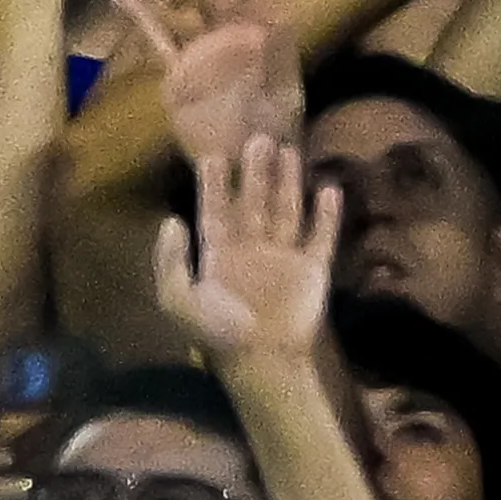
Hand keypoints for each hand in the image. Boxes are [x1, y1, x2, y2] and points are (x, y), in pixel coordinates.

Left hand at [153, 134, 335, 362]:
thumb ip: (171, 261)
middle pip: (254, 201)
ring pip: (286, 210)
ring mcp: (284, 258)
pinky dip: (326, 215)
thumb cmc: (219, 334)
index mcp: (219, 254)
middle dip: (255, 171)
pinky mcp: (313, 271)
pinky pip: (321, 237)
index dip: (215, 183)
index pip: (215, 210)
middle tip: (258, 137)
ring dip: (288, 182)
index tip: (213, 153)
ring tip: (288, 148)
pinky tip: (329, 189)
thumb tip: (171, 220)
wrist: (264, 362)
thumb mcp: (179, 300)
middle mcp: (252, 249)